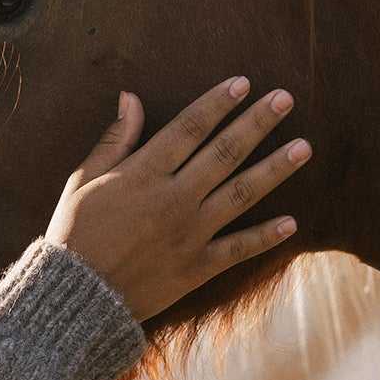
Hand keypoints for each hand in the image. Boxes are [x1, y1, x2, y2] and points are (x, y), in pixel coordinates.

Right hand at [46, 77, 308, 319]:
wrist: (78, 296)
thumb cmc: (74, 233)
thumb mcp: (83, 180)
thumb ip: (114, 139)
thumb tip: (130, 96)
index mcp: (144, 173)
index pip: (190, 128)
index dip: (218, 103)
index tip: (243, 83)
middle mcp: (173, 198)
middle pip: (224, 152)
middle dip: (257, 123)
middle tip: (285, 99)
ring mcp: (189, 233)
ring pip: (241, 194)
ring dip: (275, 169)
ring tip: (304, 148)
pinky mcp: (196, 267)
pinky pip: (238, 249)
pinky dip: (265, 237)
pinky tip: (292, 222)